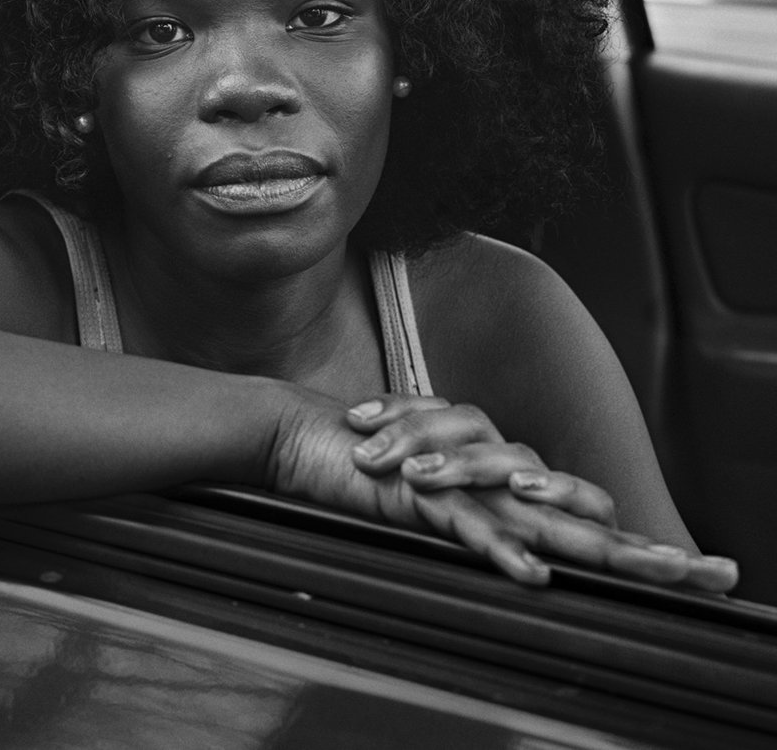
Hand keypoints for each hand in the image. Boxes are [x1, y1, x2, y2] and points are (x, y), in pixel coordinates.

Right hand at [269, 390, 737, 591]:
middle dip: (642, 547)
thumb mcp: (430, 504)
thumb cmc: (366, 469)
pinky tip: (532, 573)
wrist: (303, 435)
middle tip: (705, 573)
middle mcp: (488, 478)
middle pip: (579, 511)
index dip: (631, 540)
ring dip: (593, 543)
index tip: (692, 572)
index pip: (577, 510)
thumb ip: (477, 523)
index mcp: (495, 484)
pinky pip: (466, 524)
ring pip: (537, 513)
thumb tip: (529, 556)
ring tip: (648, 570)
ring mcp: (456, 483)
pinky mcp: (416, 493)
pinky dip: (500, 548)